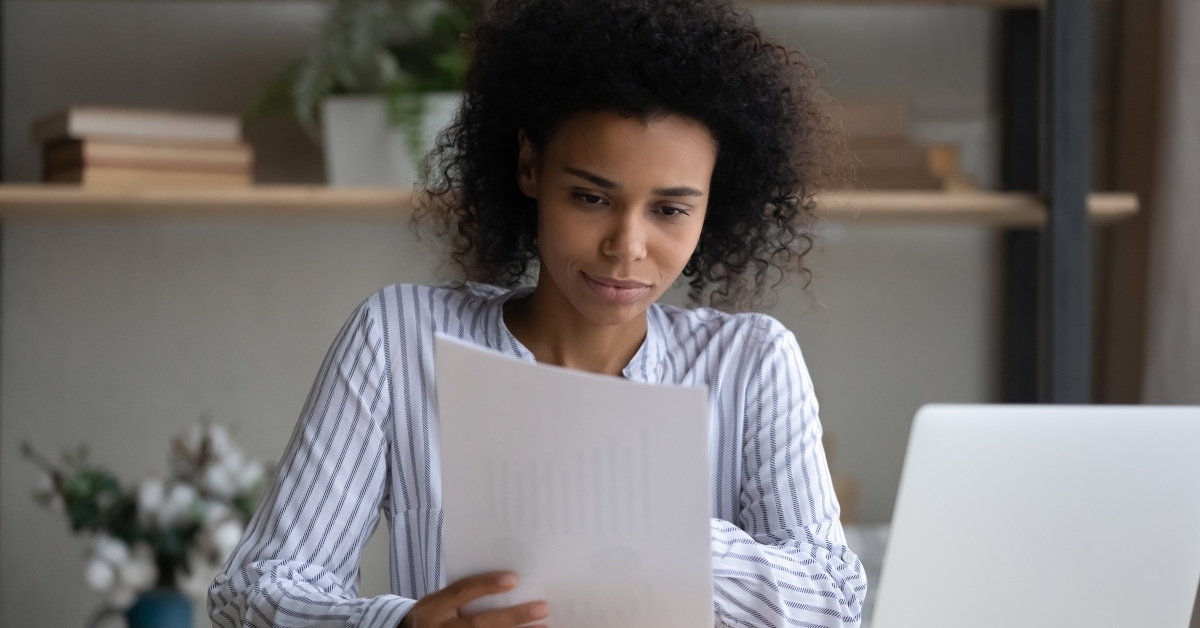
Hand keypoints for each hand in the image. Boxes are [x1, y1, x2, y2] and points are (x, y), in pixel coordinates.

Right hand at [399, 572, 548, 627]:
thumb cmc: (431, 616)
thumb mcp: (438, 601)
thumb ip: (462, 595)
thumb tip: (506, 582)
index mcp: (434, 608)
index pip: (461, 592)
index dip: (486, 585)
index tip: (514, 579)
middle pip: (479, 624)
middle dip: (512, 617)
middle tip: (542, 608)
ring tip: (543, 627)